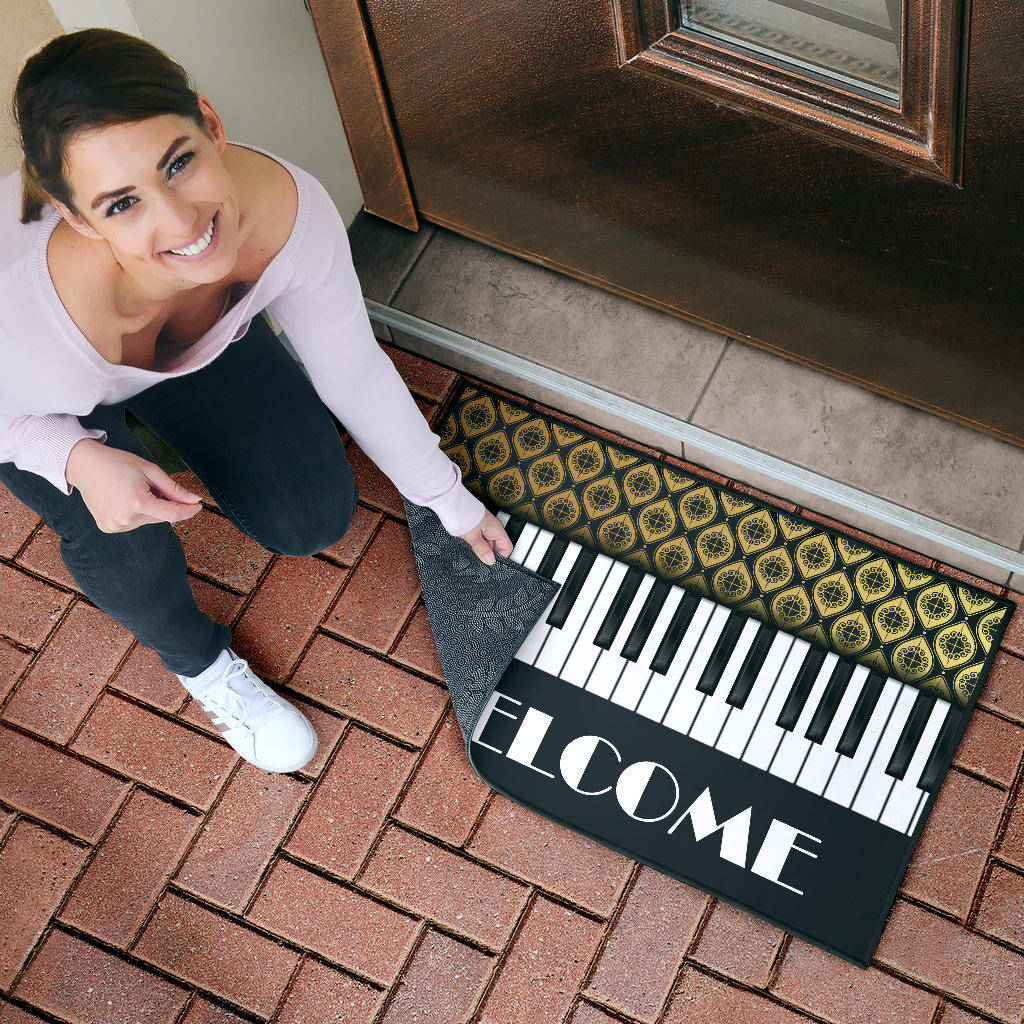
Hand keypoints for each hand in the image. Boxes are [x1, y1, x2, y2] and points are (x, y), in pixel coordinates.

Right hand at [66, 438, 202, 532]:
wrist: (84, 466)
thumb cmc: (117, 463)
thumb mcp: (150, 470)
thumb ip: (174, 489)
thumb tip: (194, 500)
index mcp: (137, 502)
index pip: (173, 514)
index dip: (188, 511)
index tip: (198, 506)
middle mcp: (125, 518)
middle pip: (160, 517)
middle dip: (164, 504)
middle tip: (150, 486)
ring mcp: (115, 525)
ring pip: (147, 521)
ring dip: (149, 509)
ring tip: (132, 491)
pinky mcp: (108, 528)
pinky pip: (133, 523)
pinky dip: (136, 514)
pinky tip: (123, 499)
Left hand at [459, 509, 512, 564]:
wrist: (450, 501)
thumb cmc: (462, 513)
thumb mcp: (473, 537)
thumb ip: (482, 550)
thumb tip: (490, 560)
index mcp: (496, 529)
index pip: (507, 547)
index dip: (501, 557)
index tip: (491, 564)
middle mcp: (491, 526)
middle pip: (495, 545)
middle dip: (487, 554)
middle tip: (478, 559)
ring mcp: (483, 525)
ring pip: (485, 541)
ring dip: (479, 548)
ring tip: (469, 550)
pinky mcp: (474, 524)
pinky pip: (477, 537)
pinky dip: (473, 542)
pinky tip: (465, 544)